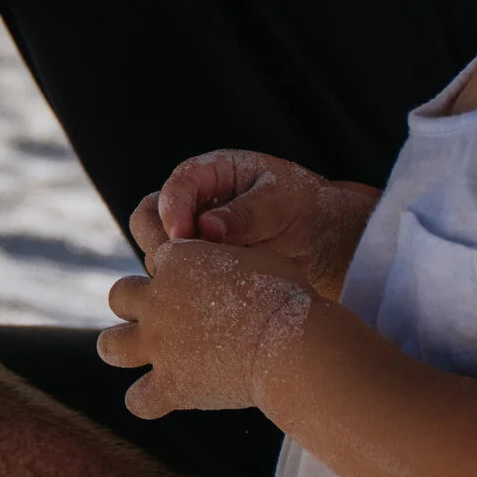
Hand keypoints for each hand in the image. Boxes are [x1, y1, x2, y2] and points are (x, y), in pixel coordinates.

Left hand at [98, 240, 315, 418]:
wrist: (291, 343)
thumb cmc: (287, 298)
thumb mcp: (258, 259)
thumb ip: (231, 258)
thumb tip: (232, 269)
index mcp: (178, 260)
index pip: (159, 261)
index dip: (178, 272)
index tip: (203, 286)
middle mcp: (158, 300)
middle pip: (119, 295)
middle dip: (135, 305)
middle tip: (166, 319)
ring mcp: (159, 344)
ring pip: (110, 346)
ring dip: (122, 349)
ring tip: (145, 355)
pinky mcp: (170, 385)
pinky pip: (138, 400)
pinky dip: (147, 401)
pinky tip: (164, 397)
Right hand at [130, 150, 376, 300]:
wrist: (328, 241)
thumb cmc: (307, 207)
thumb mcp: (282, 202)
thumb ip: (244, 213)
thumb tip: (207, 229)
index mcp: (210, 174)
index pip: (175, 187)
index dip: (173, 210)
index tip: (184, 237)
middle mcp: (193, 205)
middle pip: (148, 219)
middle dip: (159, 242)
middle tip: (181, 266)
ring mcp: (194, 239)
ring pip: (158, 254)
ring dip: (172, 270)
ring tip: (206, 286)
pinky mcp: (200, 269)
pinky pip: (178, 279)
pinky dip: (186, 290)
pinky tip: (211, 302)